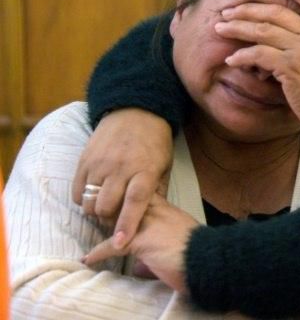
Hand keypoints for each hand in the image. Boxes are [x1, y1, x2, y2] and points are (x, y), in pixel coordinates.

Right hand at [72, 108, 172, 246]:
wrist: (136, 112)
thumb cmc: (155, 142)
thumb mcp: (165, 166)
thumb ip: (158, 192)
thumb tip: (152, 219)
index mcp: (145, 171)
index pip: (134, 203)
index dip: (127, 226)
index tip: (121, 245)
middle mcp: (121, 168)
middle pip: (105, 207)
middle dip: (109, 220)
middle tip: (115, 219)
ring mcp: (100, 163)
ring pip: (89, 202)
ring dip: (95, 211)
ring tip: (105, 206)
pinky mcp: (85, 160)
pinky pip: (77, 191)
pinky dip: (83, 199)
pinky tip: (94, 195)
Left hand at [83, 193, 195, 293]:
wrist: (206, 259)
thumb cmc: (197, 251)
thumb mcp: (180, 239)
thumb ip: (160, 242)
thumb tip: (142, 263)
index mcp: (166, 208)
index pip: (140, 194)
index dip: (126, 197)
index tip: (116, 201)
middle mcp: (155, 210)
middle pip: (124, 200)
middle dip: (110, 205)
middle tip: (96, 211)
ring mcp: (146, 224)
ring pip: (115, 218)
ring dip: (102, 224)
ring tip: (91, 228)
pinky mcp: (139, 241)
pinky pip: (112, 246)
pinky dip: (98, 253)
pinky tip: (88, 259)